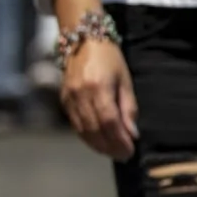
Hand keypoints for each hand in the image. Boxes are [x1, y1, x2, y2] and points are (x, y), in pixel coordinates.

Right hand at [60, 36, 138, 160]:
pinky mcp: (63, 100)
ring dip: (99, 146)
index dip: (120, 141)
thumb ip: (128, 108)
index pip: (109, 122)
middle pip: (95, 130)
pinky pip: (75, 125)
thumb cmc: (109, 58)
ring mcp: (69, 98)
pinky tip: (99, 142)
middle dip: (110, 147)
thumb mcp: (125, 80)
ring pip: (83, 131)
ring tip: (113, 152)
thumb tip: (132, 134)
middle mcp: (80, 94)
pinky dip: (88, 137)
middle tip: (124, 155)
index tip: (130, 151)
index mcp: (98, 87)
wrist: (82, 40)